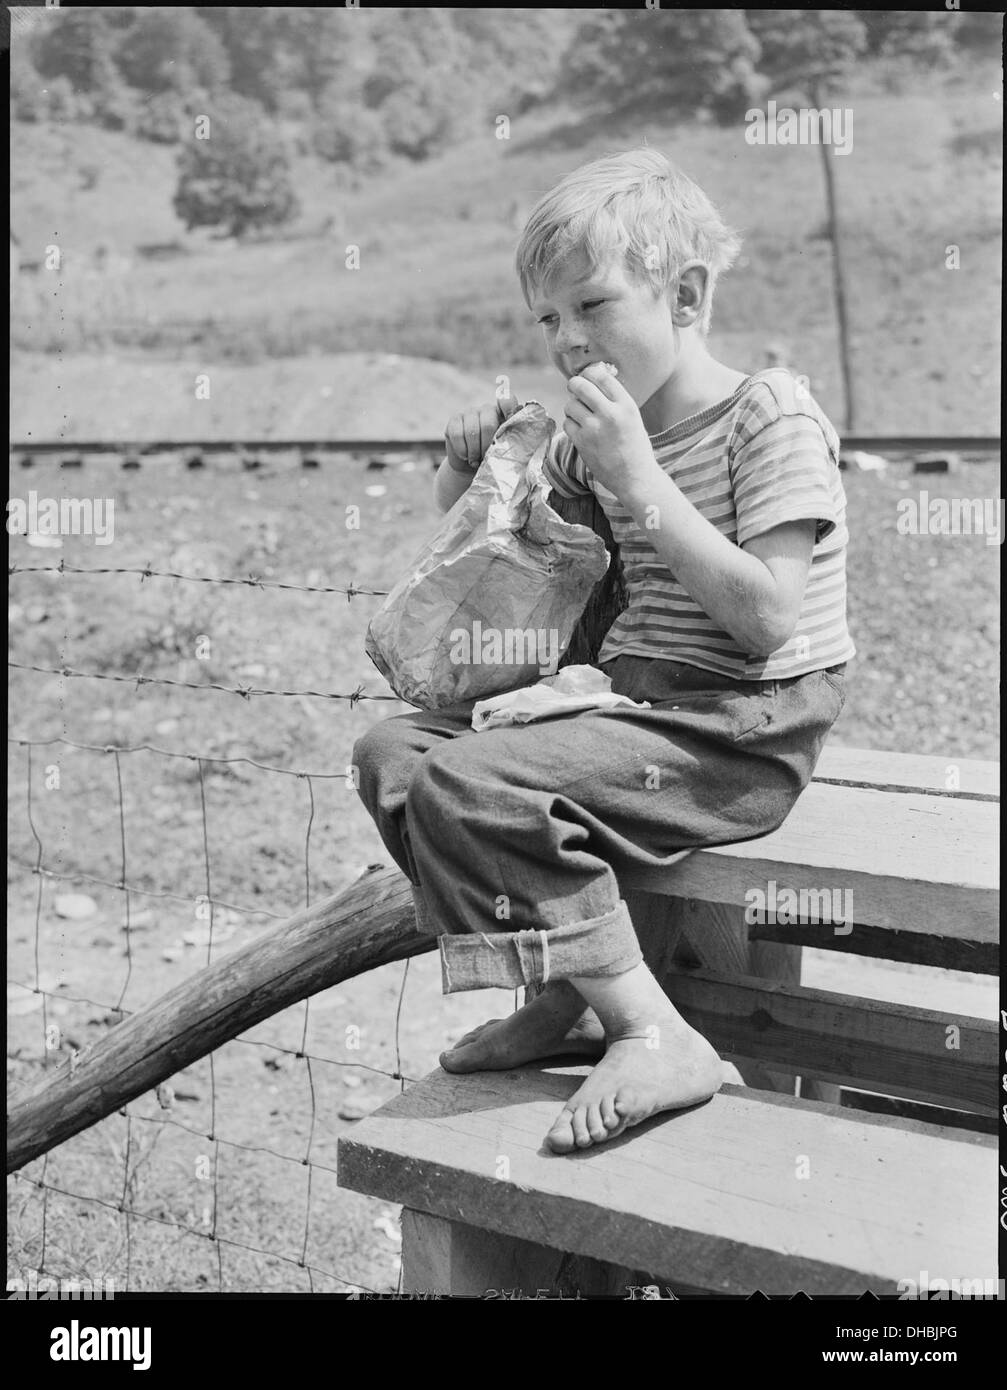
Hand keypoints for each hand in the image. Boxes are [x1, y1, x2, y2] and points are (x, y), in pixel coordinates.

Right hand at [445, 392, 521, 472]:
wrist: (470, 468)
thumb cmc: (492, 458)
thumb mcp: (505, 450)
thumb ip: (513, 440)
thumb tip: (521, 436)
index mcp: (504, 414)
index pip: (507, 401)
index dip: (508, 408)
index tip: (508, 421)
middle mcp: (487, 409)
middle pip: (488, 424)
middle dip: (487, 446)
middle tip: (486, 457)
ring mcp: (469, 413)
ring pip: (471, 431)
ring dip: (474, 451)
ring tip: (476, 460)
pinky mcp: (454, 421)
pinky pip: (457, 434)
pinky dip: (462, 450)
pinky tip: (465, 456)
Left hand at [564, 363, 658, 499]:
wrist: (635, 477)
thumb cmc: (635, 446)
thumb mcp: (632, 417)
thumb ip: (615, 399)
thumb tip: (592, 378)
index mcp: (626, 405)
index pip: (601, 376)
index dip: (589, 372)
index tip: (587, 376)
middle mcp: (610, 414)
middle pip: (580, 386)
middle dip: (574, 384)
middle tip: (575, 388)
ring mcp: (594, 429)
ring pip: (571, 404)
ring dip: (572, 407)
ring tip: (581, 414)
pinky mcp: (582, 442)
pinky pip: (567, 423)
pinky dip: (571, 423)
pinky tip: (580, 429)